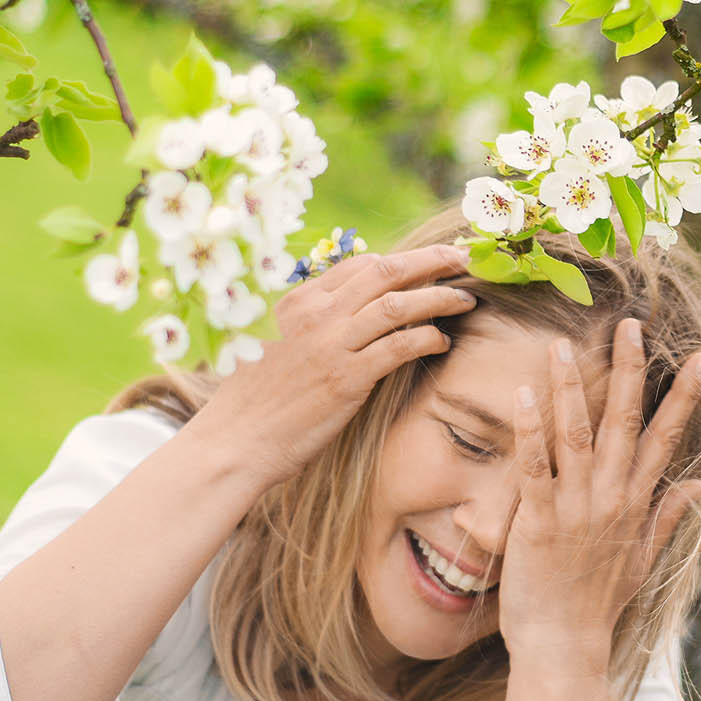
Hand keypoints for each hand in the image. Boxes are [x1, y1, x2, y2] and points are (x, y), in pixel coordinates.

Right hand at [189, 243, 476, 491]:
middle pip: (386, 271)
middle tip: (462, 261)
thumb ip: (313, 322)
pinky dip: (427, 337)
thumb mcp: (278, 343)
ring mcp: (332, 344)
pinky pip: (399, 346)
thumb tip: (351, 313)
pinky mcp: (346, 379)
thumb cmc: (257, 399)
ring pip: (399, 304)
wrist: (235, 440)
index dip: (403, 259)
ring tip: (465, 300)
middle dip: (431, 261)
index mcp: (300, 300)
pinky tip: (442, 342)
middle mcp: (317, 314)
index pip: (362, 264)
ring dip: (439, 297)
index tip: (431, 262)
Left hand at [500, 318, 700, 674]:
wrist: (564, 647)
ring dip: (572, 387)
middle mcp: (610, 499)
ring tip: (564, 345)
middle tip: (629, 326)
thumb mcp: (642, 561)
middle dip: (629, 372)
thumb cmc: (597, 606)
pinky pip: (534, 468)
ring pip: (577, 435)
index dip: (684, 397)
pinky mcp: (537, 522)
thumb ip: (668, 519)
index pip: (667, 439)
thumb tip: (700, 489)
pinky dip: (530, 431)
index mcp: (635, 504)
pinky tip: (524, 395)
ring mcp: (575, 508)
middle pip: (625, 423)